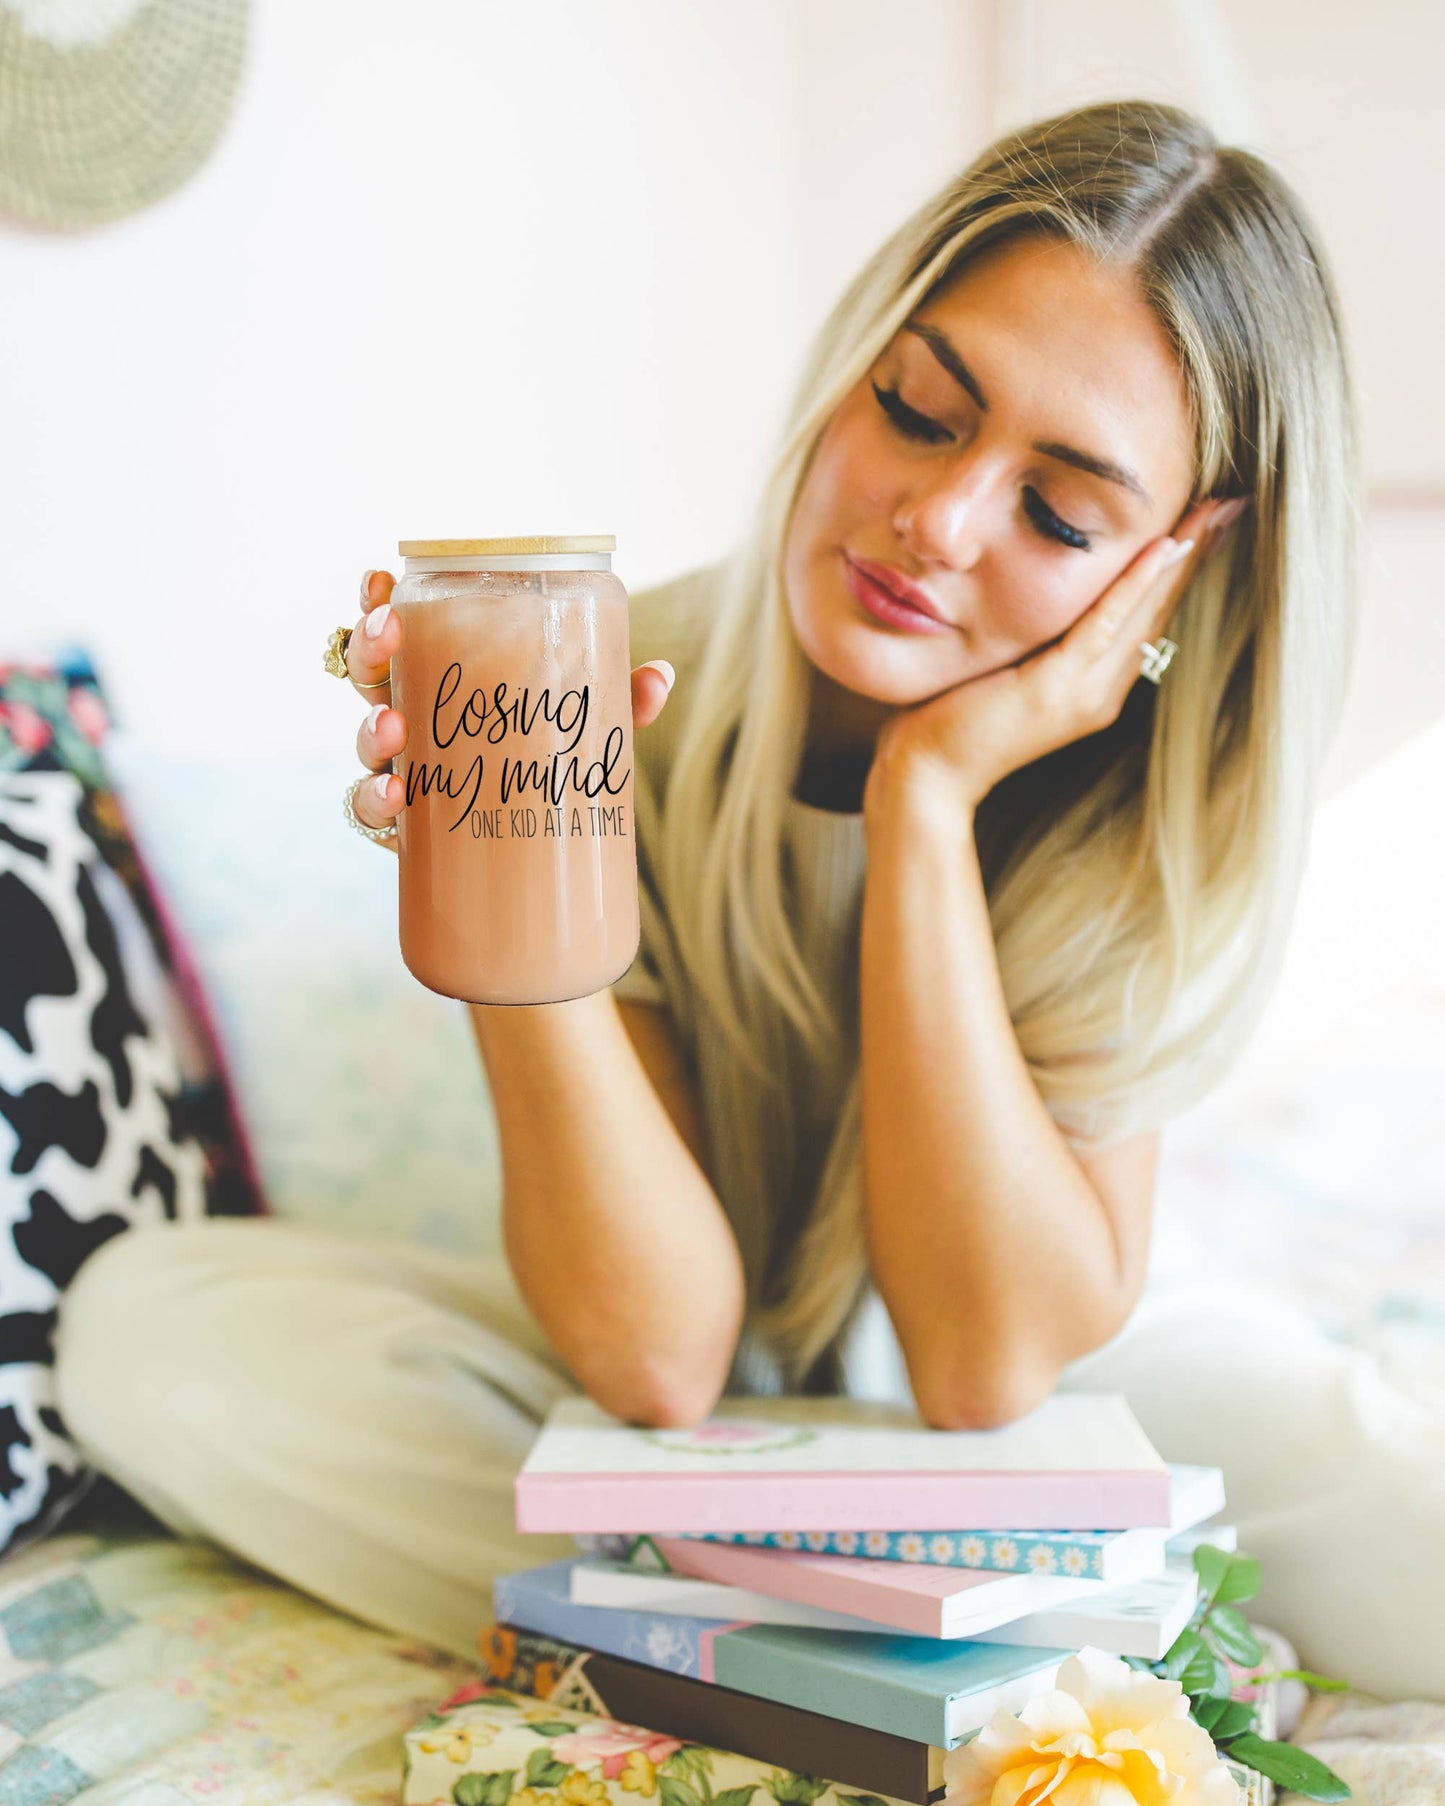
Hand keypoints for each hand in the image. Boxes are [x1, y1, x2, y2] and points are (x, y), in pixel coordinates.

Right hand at [346, 569, 676, 845]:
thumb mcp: (583, 729)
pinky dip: (376, 798)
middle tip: (388, 629)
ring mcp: (400, 769)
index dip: (378, 599)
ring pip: (363, 739)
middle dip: (369, 645)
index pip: (400, 629)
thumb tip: (660, 676)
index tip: (383, 575)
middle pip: (367, 672)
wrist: (536, 860)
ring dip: (370, 726)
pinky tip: (396, 794)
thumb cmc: (547, 770)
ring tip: (393, 724)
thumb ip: (616, 702)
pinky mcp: (402, 825)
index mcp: (442, 678)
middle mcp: (410, 717)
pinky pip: (369, 809)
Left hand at [864, 496, 1249, 815]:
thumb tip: (1040, 590)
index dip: (1181, 567)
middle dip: (1197, 553)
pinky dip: (1136, 585)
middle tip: (1232, 501)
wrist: (926, 774)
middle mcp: (1103, 691)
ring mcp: (1085, 694)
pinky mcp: (1056, 688)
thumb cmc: (951, 716)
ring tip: (1215, 511)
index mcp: (1097, 686)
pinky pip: (1105, 626)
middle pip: (1160, 609)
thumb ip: (1037, 636)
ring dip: (1182, 559)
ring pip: (1145, 613)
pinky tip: (1163, 546)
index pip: (1148, 615)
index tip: (1209, 517)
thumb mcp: (1007, 665)